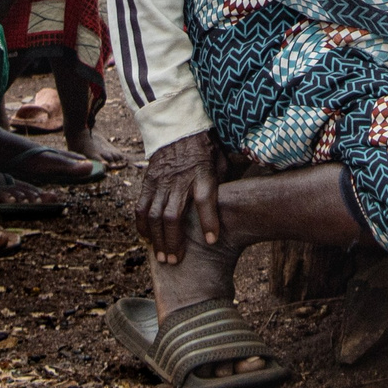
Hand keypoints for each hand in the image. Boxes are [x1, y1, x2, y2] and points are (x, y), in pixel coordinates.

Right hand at [137, 130, 222, 263]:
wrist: (178, 126)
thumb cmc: (207, 148)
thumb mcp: (224, 158)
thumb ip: (230, 180)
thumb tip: (247, 198)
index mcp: (203, 173)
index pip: (205, 199)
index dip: (208, 220)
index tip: (212, 241)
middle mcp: (179, 179)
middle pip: (173, 215)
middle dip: (174, 241)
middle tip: (176, 261)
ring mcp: (161, 181)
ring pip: (154, 215)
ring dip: (158, 239)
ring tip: (163, 258)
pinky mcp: (148, 181)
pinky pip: (141, 207)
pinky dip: (142, 226)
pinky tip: (148, 239)